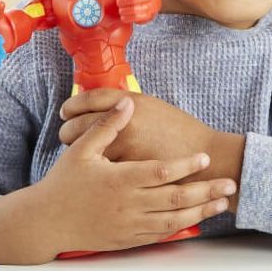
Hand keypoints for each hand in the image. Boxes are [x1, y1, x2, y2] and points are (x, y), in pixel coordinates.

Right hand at [35, 96, 234, 254]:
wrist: (47, 222)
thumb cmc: (64, 183)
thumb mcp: (81, 150)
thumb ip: (107, 126)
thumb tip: (127, 102)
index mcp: (119, 180)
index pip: (161, 172)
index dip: (186, 165)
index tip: (204, 157)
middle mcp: (128, 205)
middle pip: (176, 198)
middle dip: (206, 191)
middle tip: (230, 183)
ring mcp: (130, 225)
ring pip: (174, 220)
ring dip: (201, 211)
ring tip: (221, 203)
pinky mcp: (128, 239)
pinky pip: (161, 234)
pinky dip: (182, 226)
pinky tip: (196, 219)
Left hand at [59, 89, 210, 162]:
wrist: (206, 158)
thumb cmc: (180, 132)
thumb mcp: (153, 108)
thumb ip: (128, 106)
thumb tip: (104, 105)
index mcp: (132, 102)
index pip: (87, 99)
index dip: (72, 105)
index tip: (66, 111)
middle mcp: (124, 122)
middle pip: (77, 124)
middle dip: (67, 130)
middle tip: (66, 133)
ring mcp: (124, 148)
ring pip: (83, 149)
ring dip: (76, 151)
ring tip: (79, 154)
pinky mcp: (126, 171)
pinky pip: (97, 168)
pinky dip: (92, 168)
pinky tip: (92, 170)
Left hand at [114, 0, 159, 23]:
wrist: (154, 2)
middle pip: (132, 0)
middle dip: (122, 2)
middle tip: (118, 2)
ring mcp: (149, 7)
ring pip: (134, 10)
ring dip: (124, 10)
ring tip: (120, 10)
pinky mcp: (148, 16)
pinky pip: (136, 18)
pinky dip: (127, 18)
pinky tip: (123, 17)